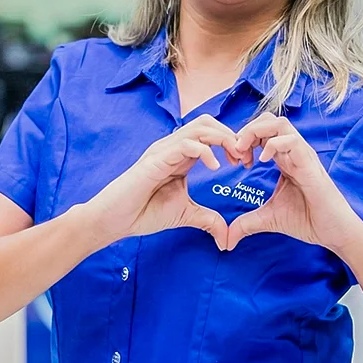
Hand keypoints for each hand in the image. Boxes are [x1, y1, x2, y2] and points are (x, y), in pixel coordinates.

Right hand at [86, 115, 245, 249]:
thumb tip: (226, 239)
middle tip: (245, 158)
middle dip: (231, 136)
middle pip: (208, 123)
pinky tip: (214, 167)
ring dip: (222, 139)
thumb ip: (207, 220)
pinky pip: (184, 144)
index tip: (246, 163)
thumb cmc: (144, 212)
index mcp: (182, 155)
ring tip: (234, 158)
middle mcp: (173, 147)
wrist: (115, 220)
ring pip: (199, 127)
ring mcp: (164, 150)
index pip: (211, 134)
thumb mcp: (185, 215)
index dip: (232, 143)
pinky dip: (204, 151)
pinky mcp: (156, 159)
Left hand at [226, 113, 362, 253]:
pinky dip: (273, 144)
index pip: (263, 133)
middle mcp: (294, 152)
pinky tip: (262, 161)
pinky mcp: (310, 164)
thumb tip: (226, 240)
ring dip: (257, 132)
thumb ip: (247, 224)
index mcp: (284, 159)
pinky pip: (293, 141)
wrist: (334, 232)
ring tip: (245, 151)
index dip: (243, 140)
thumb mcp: (269, 219)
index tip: (234, 160)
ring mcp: (303, 156)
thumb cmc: (308, 220)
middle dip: (247, 130)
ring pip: (280, 124)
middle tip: (235, 152)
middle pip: (269, 120)